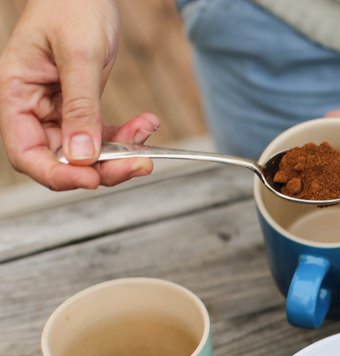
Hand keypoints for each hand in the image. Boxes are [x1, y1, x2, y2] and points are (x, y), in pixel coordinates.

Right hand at [0, 0, 157, 190]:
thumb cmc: (72, 7)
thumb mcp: (79, 56)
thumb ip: (80, 107)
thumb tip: (82, 156)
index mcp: (16, 93)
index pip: (26, 152)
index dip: (56, 174)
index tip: (91, 179)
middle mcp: (33, 107)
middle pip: (61, 159)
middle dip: (101, 167)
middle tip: (138, 163)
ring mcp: (58, 109)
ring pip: (86, 152)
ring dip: (120, 153)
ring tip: (147, 139)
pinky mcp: (82, 106)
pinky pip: (102, 134)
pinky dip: (126, 136)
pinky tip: (147, 123)